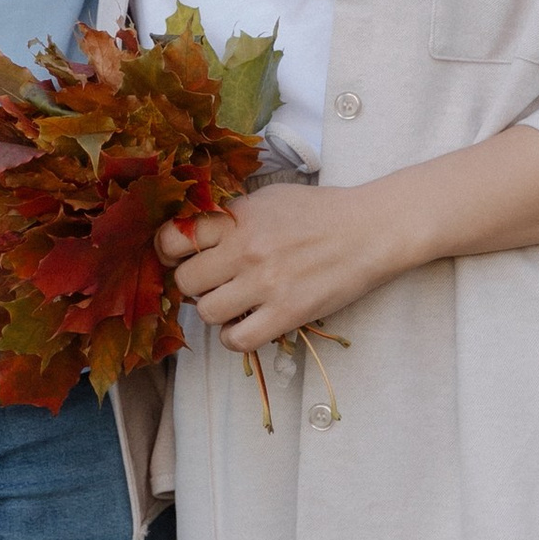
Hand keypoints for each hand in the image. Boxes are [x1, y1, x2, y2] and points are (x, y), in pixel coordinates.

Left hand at [156, 182, 399, 352]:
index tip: (180, 259)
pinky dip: (235, 339)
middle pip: (185, 281)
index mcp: (237, 218)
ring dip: (215, 313)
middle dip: (195, 286)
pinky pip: (237, 340)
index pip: (173, 238)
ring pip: (207, 313)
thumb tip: (195, 234)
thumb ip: (231, 215)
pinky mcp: (287, 312)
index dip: (169, 253)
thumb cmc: (321, 212)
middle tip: (214, 285)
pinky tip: (247, 326)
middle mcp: (245, 249)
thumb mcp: (268, 198)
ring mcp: (265, 282)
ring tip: (234, 306)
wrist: (369, 229)